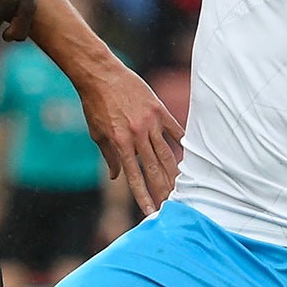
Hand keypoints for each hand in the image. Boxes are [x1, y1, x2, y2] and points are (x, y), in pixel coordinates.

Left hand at [77, 62, 183, 215]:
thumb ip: (109, 156)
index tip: (151, 212)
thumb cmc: (95, 104)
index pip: (134, 177)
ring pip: (167, 154)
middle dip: (163, 190)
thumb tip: (116, 176)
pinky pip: (175, 130)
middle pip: (155, 169)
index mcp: (120, 143)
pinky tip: (191, 158)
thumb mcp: (97, 133)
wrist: (100, 74)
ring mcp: (150, 122)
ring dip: (175, 174)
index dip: (143, 196)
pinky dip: (183, 144)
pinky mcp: (159, 110)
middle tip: (172, 206)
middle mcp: (137, 135)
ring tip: (182, 189)